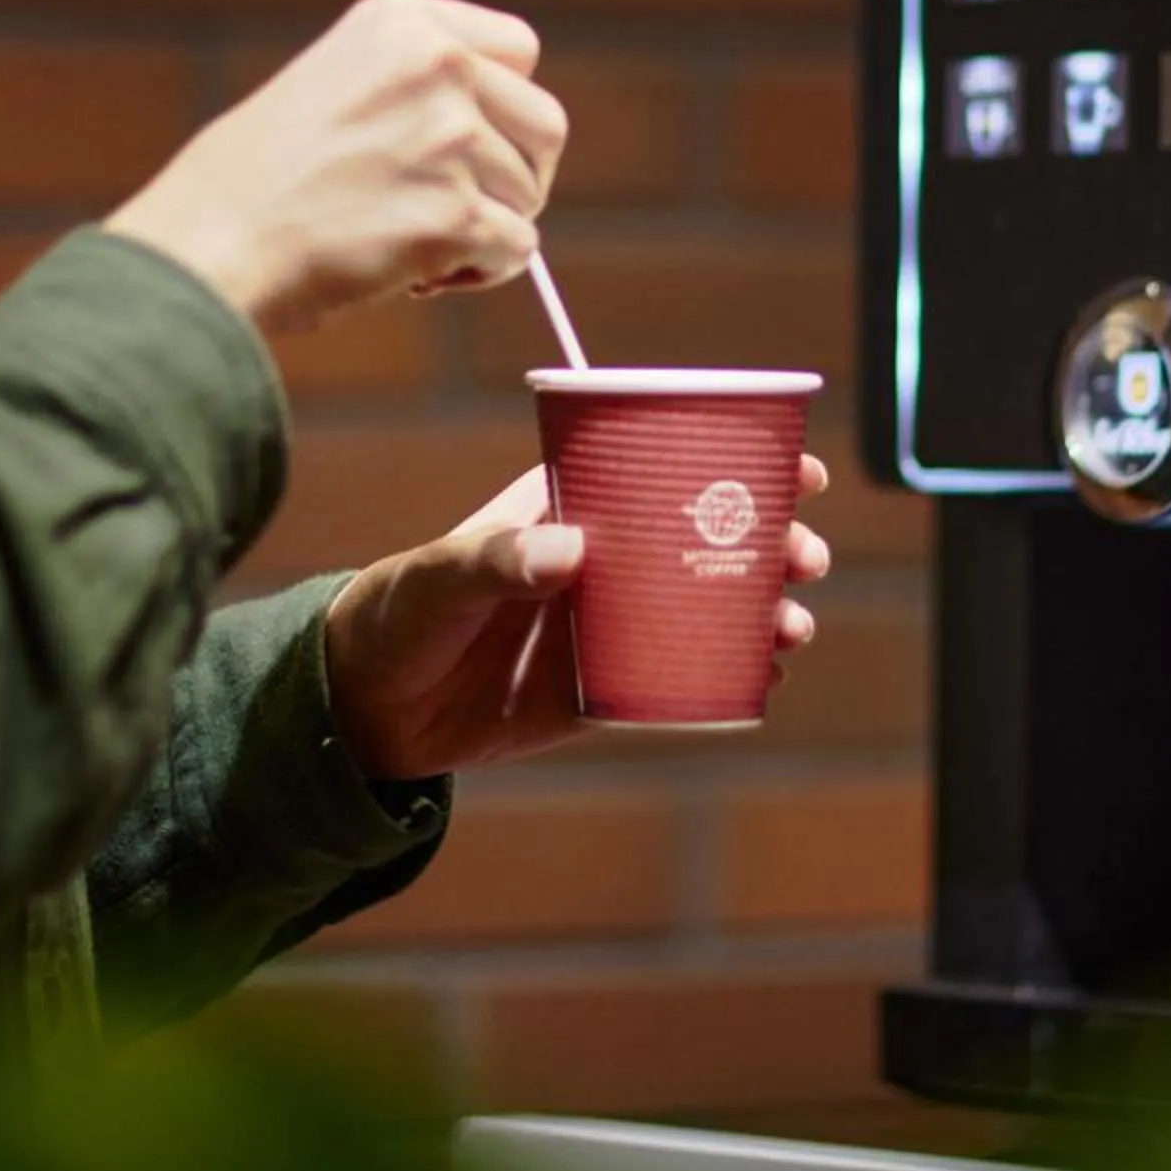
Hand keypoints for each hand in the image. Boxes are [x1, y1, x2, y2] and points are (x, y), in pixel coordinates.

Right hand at [104, 0, 570, 335]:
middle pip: (545, 124)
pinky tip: (419, 274)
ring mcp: (449, 138)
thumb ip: (417, 86)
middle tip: (462, 206)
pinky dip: (482, 271)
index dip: (504, 106)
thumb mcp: (336, 82)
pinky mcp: (456, 212)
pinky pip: (518, 249)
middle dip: (518, 173)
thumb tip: (503, 129)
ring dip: (489, 227)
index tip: (467, 141)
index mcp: (404, 20)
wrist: (208, 245)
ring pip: (530, 193)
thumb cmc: (256, 181)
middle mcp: (437, 65)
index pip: (520, 49)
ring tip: (415, 241)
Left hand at [322, 457, 832, 781]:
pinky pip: (684, 678)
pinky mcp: (608, 685)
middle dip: (773, 544)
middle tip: (806, 560)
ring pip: (711, 608)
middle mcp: (607, 558)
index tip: (796, 470)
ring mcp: (613, 622)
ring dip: (763, 611)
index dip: (741, 460)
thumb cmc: (397, 614)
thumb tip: (571, 552)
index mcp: (575, 504)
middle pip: (711, 538)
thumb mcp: (440, 576)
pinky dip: (730, 674)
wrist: (364, 710)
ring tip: (791, 627)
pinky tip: (763, 676)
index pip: (669, 466)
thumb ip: (498, 560)